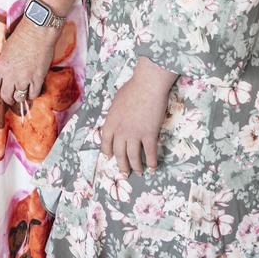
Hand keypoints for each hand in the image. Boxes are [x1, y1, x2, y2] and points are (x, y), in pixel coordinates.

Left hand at [0, 17, 59, 105]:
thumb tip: (6, 75)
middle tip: (11, 98)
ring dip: (21, 97)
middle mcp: (10, 75)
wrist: (38, 30)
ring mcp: (24, 78)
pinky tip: (33, 90)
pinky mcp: (37, 79)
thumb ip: (4, 64)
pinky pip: (33, 94)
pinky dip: (33, 94)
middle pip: (6, 96)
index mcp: (0, 66)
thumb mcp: (6, 50)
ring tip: (23, 93)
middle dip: (8, 98)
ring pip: (19, 98)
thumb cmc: (22, 35)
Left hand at [100, 56, 176, 175]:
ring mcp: (135, 134)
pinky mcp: (149, 135)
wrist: (147, 85)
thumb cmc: (132, 89)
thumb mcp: (117, 101)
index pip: (105, 142)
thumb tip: (117, 120)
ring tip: (139, 172)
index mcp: (111, 122)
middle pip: (119, 153)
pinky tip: (153, 167)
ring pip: (134, 157)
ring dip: (136, 166)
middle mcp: (120, 131)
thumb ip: (115, 114)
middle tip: (124, 173)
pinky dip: (151, 162)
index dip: (107, 152)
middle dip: (122, 165)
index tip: (109, 157)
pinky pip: (150, 153)